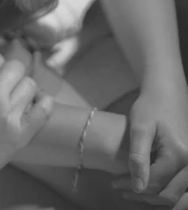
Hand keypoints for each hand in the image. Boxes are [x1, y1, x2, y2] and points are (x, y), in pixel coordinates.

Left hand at [112, 84, 187, 205]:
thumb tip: (137, 187)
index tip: (114, 183)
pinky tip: (147, 187)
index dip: (132, 186)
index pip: (155, 183)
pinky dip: (165, 192)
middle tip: (121, 189)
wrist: (167, 95)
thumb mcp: (140, 127)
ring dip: (154, 198)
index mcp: (179, 155)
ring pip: (177, 196)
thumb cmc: (150, 107)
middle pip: (168, 195)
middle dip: (143, 196)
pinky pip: (181, 188)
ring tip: (132, 191)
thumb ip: (138, 157)